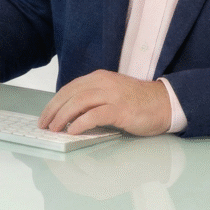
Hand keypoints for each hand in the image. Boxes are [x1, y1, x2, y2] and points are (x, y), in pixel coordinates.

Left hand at [38, 70, 170, 136]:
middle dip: (53, 110)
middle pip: (70, 94)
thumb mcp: (111, 94)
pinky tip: (72, 131)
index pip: (70, 88)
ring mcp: (112, 95)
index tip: (44, 116)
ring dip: (62, 116)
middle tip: (44, 125)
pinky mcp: (120, 109)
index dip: (54, 102)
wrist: (165, 103)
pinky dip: (80, 123)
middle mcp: (103, 82)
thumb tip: (69, 115)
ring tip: (54, 129)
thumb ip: (93, 99)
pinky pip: (94, 115)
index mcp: (99, 78)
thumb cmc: (138, 102)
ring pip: (79, 102)